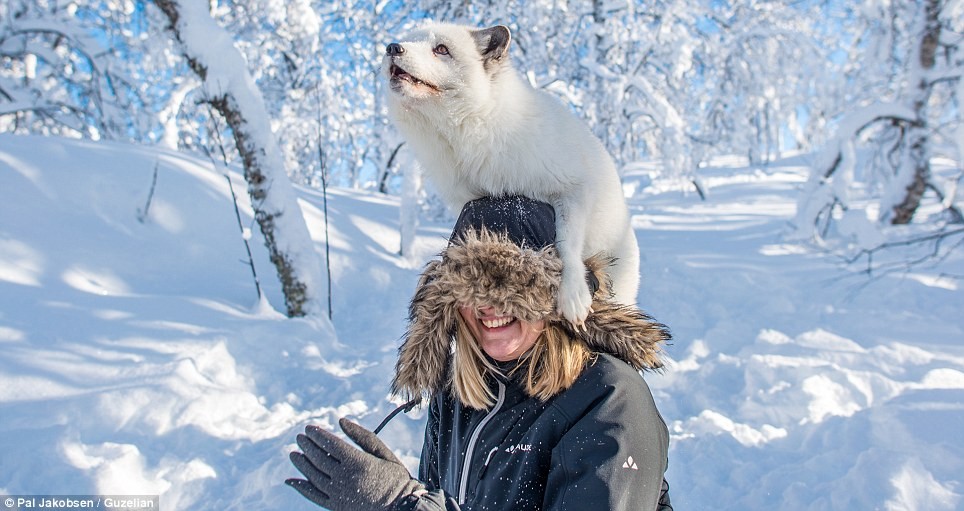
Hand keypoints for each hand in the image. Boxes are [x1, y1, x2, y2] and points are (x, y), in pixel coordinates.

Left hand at [286, 418, 423, 510]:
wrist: (401, 507)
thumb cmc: (395, 477)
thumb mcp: (383, 452)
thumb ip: (362, 436)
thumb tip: (341, 420)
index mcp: (358, 462)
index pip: (330, 444)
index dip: (317, 435)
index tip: (309, 428)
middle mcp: (345, 478)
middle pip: (319, 459)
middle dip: (307, 446)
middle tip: (300, 437)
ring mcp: (339, 494)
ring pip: (313, 476)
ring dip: (301, 464)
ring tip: (294, 454)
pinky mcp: (336, 507)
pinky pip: (314, 496)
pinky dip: (301, 487)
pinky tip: (291, 480)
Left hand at [557, 265, 592, 325]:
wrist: (570, 266)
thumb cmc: (564, 281)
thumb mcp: (560, 291)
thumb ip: (559, 303)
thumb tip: (558, 313)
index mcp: (563, 293)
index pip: (567, 307)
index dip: (570, 315)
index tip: (573, 322)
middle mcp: (570, 291)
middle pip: (574, 306)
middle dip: (577, 315)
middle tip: (580, 322)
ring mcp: (577, 288)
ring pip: (581, 302)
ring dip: (583, 310)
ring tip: (585, 317)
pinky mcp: (583, 285)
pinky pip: (586, 296)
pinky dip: (588, 302)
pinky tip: (589, 308)